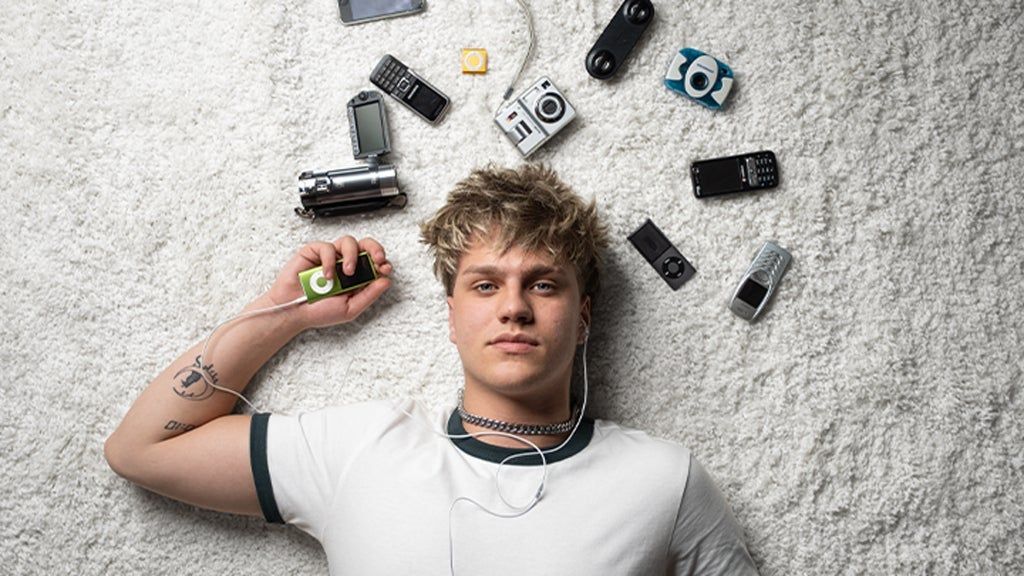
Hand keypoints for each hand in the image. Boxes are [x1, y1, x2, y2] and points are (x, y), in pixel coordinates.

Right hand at [265, 236, 392, 331]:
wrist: (293, 312)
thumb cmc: (319, 311)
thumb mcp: (350, 309)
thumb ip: (369, 295)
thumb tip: (386, 281)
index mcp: (357, 276)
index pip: (374, 262)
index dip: (382, 261)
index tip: (385, 268)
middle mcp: (345, 264)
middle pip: (365, 245)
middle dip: (375, 248)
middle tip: (377, 259)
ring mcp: (331, 257)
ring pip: (348, 241)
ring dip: (352, 255)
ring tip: (348, 272)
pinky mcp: (314, 252)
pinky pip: (327, 247)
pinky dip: (329, 260)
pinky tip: (327, 275)